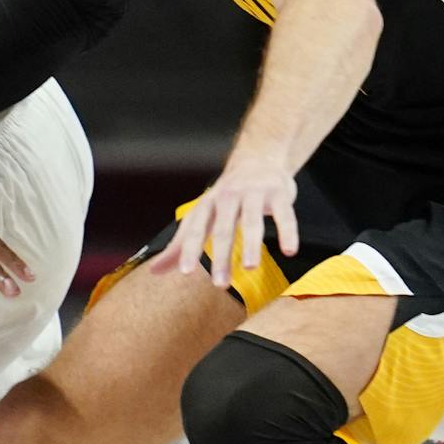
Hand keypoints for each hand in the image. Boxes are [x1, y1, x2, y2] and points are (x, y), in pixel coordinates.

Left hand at [147, 157, 298, 288]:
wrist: (258, 159)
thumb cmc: (227, 196)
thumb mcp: (202, 216)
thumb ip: (180, 244)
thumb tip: (154, 271)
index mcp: (208, 205)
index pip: (196, 229)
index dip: (189, 249)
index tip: (185, 272)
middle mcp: (229, 197)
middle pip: (224, 229)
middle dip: (221, 256)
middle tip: (219, 283)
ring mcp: (254, 194)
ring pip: (253, 221)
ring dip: (251, 244)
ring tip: (250, 267)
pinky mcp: (279, 194)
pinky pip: (284, 215)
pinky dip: (287, 232)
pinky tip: (289, 251)